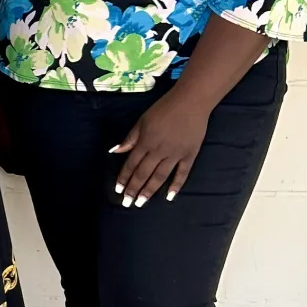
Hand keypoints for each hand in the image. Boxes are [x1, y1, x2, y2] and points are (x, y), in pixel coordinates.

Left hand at [110, 87, 210, 204]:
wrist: (191, 102)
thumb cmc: (164, 109)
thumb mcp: (142, 121)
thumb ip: (130, 138)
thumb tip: (115, 151)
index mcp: (145, 142)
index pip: (131, 165)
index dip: (124, 178)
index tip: (118, 190)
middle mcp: (158, 151)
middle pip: (143, 174)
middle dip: (134, 190)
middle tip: (127, 203)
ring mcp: (175, 155)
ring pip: (159, 177)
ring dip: (149, 191)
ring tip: (141, 203)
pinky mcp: (189, 155)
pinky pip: (182, 174)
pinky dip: (175, 186)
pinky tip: (168, 197)